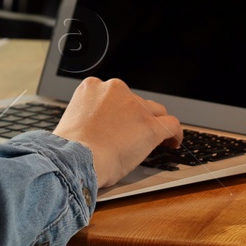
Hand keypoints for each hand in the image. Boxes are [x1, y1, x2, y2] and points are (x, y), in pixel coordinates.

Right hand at [53, 77, 182, 188]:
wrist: (76, 158)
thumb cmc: (70, 149)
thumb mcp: (75, 120)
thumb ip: (90, 117)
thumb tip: (100, 129)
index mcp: (93, 87)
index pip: (115, 94)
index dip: (121, 110)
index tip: (123, 122)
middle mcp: (115, 90)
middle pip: (136, 101)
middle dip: (137, 117)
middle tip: (136, 135)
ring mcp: (135, 106)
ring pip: (155, 111)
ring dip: (154, 124)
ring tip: (158, 140)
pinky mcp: (150, 125)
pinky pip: (172, 125)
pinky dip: (175, 134)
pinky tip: (172, 143)